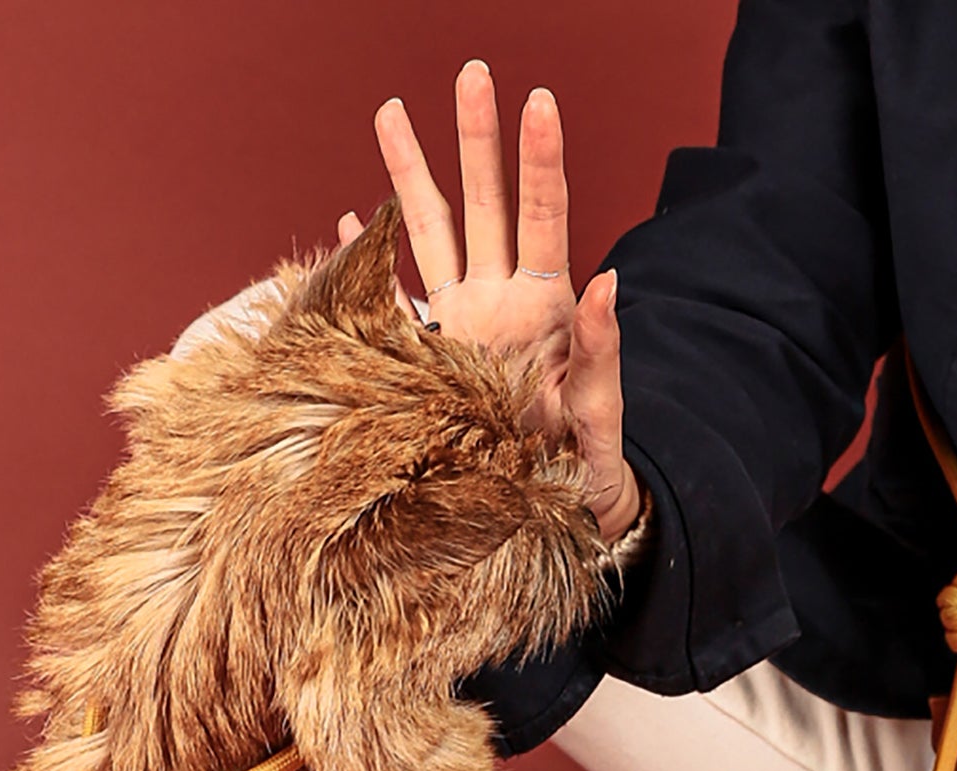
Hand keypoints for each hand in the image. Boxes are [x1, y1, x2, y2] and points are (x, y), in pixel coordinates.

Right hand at [338, 60, 638, 541]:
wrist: (557, 511)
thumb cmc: (589, 464)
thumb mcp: (601, 410)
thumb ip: (603, 349)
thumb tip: (609, 281)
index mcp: (547, 305)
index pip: (544, 215)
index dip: (540, 160)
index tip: (537, 102)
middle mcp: (501, 300)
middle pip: (484, 203)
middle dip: (476, 140)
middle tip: (473, 73)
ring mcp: (463, 323)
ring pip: (432, 232)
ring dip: (412, 175)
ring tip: (390, 111)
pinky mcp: (430, 358)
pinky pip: (395, 298)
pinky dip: (368, 260)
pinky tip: (347, 221)